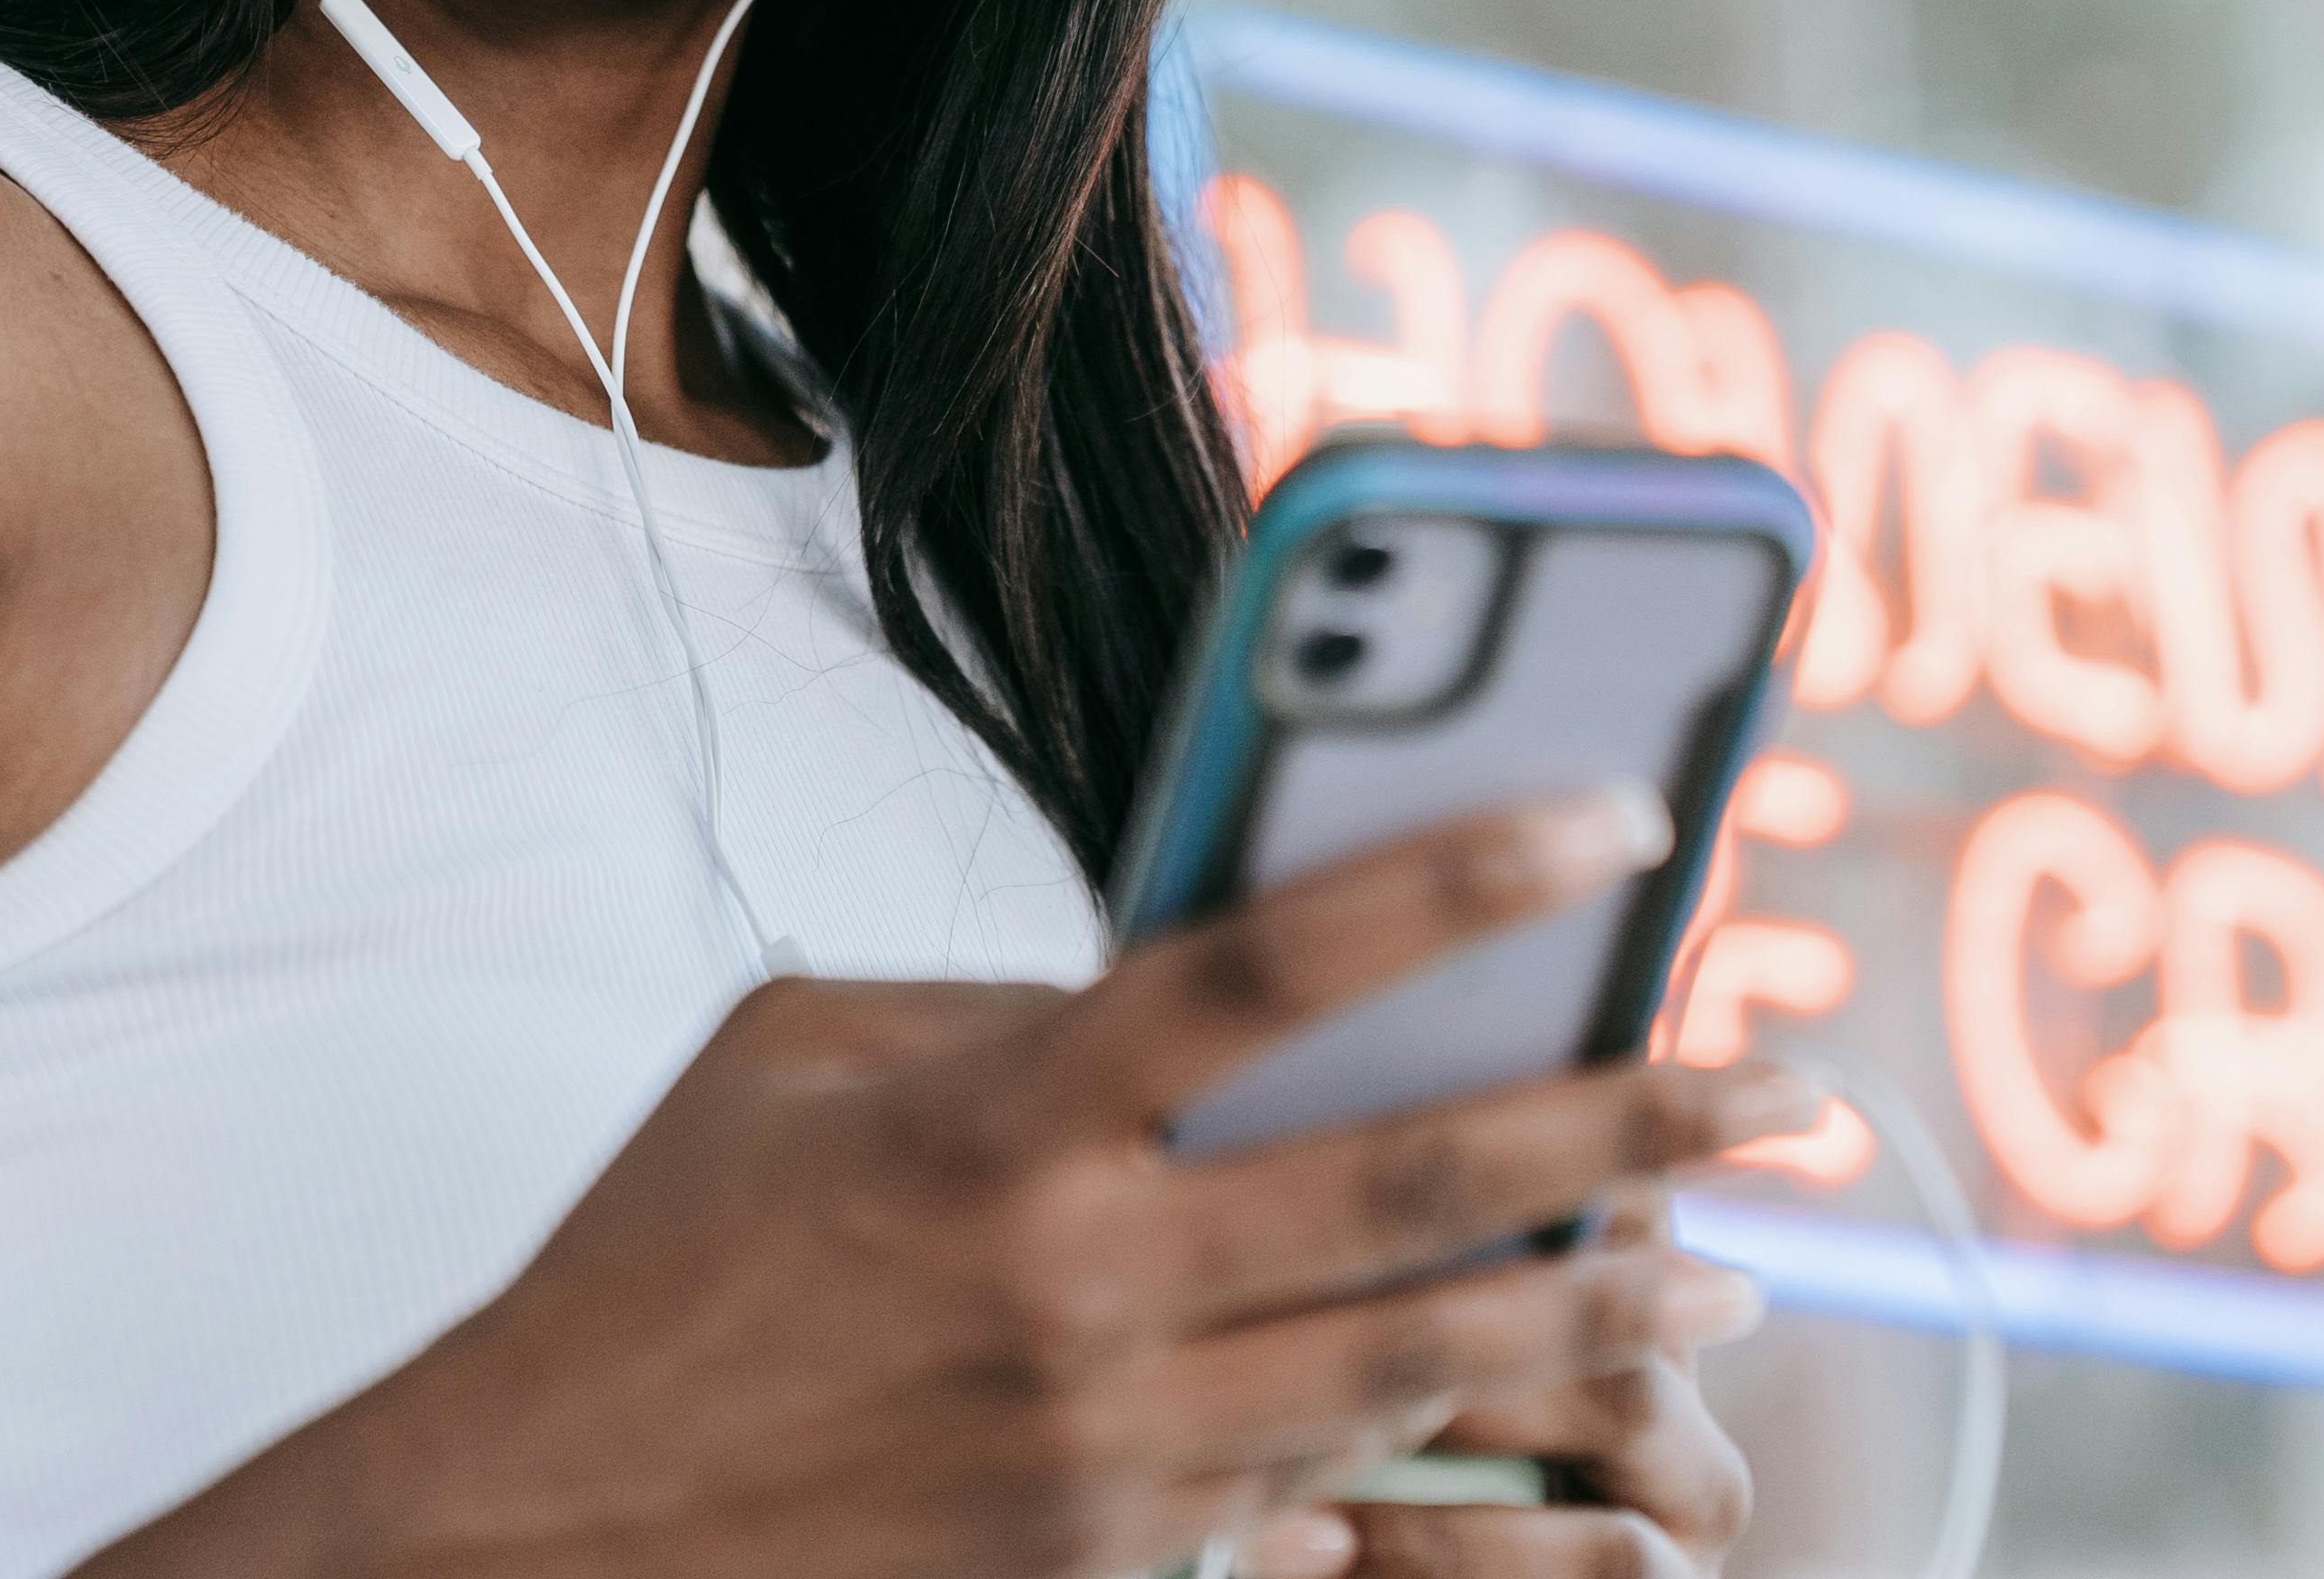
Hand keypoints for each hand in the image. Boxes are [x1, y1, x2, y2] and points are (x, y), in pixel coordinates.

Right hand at [120, 785, 1812, 1578]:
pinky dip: (1491, 1515)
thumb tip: (1193, 980)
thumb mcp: (794, 1068)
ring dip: (1601, 1324)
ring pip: (1420, 1372)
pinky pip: (1348, 1532)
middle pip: (1411, 1185)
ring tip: (1732, 1278)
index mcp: (992, 1120)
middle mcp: (1073, 1284)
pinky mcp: (1114, 1578)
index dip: (1449, 879)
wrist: (527, 1545)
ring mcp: (1105, 1456)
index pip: (1257, 963)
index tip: (1618, 820)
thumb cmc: (657, 1275)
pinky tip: (1610, 1505)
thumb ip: (1001, 1012)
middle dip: (1629, 1134)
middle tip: (1796, 1102)